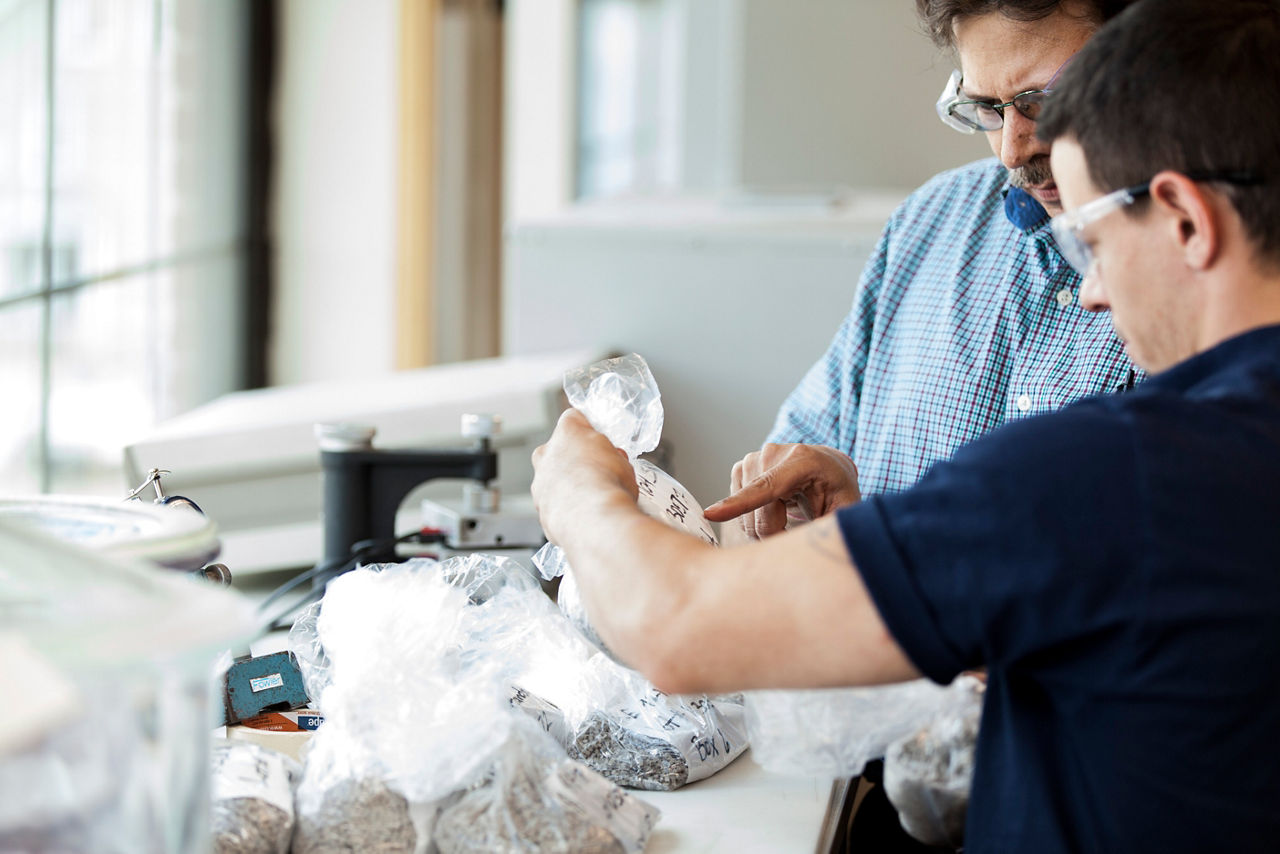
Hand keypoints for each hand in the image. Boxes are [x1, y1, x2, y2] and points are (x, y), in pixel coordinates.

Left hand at [531, 408, 638, 545]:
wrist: (595, 521)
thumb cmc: (610, 485)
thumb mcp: (623, 462)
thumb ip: (613, 457)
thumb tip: (613, 462)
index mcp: (568, 433)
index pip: (574, 419)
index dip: (590, 431)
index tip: (600, 443)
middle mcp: (547, 454)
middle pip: (558, 450)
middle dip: (575, 460)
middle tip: (598, 473)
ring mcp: (540, 483)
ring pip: (552, 480)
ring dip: (567, 487)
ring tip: (591, 500)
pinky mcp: (541, 510)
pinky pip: (554, 506)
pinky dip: (565, 510)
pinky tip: (583, 517)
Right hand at [703, 443, 860, 539]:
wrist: (825, 466)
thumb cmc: (837, 490)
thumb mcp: (847, 508)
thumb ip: (834, 527)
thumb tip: (821, 548)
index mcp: (803, 461)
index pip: (767, 487)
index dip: (740, 504)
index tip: (712, 515)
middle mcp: (772, 454)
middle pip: (756, 514)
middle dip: (773, 534)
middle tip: (795, 530)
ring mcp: (753, 459)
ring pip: (744, 515)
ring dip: (761, 527)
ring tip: (785, 517)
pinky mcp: (740, 468)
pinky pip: (736, 508)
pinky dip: (751, 518)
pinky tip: (770, 509)